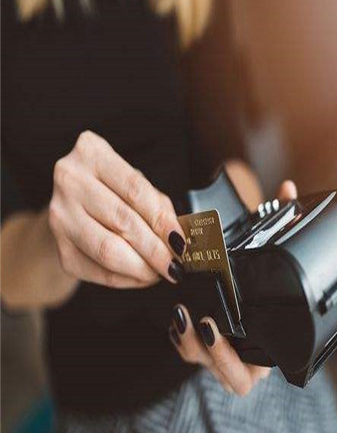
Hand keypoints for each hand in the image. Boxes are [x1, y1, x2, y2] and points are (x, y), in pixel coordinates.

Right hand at [48, 130, 185, 287]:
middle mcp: (70, 180)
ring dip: (142, 268)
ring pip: (108, 250)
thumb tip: (178, 239)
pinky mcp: (60, 248)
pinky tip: (142, 277)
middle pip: (122, 221)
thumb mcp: (135, 185)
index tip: (181, 242)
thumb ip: (157, 205)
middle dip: (156, 249)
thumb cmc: (113, 192)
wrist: (74, 208)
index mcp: (92, 153)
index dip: (162, 220)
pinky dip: (127, 279)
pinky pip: (99, 272)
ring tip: (161, 272)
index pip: (135, 190)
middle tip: (175, 264)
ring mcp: (60, 215)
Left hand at [168, 180, 297, 395]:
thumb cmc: (260, 278)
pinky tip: (176, 316)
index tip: (214, 327)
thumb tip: (289, 189)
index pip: (253, 370)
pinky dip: (181, 337)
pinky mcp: (203, 348)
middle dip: (214, 355)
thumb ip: (279, 221)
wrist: (246, 293)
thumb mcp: (266, 252)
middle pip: (231, 378)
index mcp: (268, 346)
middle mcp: (248, 357)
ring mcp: (223, 355)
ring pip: (205, 368)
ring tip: (181, 314)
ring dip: (190, 345)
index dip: (234, 358)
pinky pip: (189, 352)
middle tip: (202, 322)